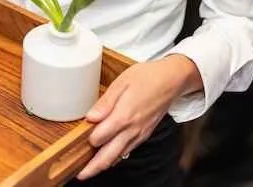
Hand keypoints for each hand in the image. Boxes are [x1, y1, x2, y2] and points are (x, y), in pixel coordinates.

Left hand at [77, 55, 197, 179]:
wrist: (171, 80)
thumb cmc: (147, 77)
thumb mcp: (122, 82)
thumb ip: (105, 102)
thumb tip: (91, 117)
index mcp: (124, 116)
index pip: (100, 137)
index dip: (88, 138)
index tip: (81, 135)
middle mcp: (132, 129)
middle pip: (109, 155)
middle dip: (93, 167)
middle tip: (80, 175)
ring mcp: (139, 134)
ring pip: (119, 156)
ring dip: (104, 165)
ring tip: (90, 170)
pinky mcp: (144, 135)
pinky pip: (128, 151)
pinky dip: (117, 157)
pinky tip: (110, 157)